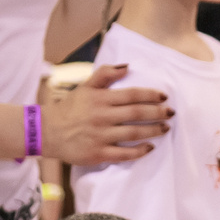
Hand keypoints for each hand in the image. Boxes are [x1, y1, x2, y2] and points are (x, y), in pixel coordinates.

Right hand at [42, 64, 168, 166]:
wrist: (47, 131)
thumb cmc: (70, 109)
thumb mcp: (85, 86)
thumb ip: (105, 74)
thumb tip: (127, 66)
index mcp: (101, 99)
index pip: (132, 95)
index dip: (151, 95)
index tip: (164, 97)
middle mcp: (102, 116)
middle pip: (137, 113)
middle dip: (158, 113)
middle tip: (171, 113)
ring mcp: (101, 136)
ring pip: (134, 133)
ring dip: (153, 130)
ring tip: (165, 128)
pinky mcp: (98, 153)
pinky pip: (124, 153)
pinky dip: (139, 151)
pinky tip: (150, 147)